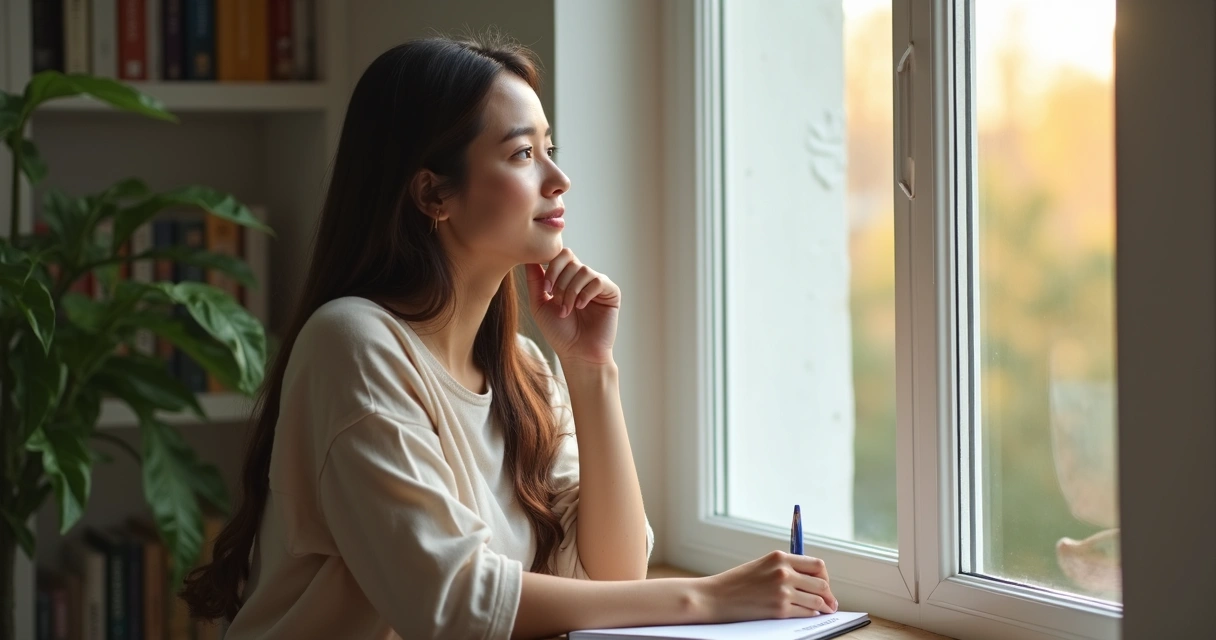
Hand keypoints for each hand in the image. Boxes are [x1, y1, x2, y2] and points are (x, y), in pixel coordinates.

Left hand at [525, 248, 619, 364]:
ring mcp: (598, 284)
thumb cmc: (559, 332)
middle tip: (557, 302)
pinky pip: (598, 281)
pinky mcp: (611, 293)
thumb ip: (535, 281)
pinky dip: (586, 294)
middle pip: (570, 259)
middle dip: (560, 281)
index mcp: (567, 278)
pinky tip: (581, 307)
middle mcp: (583, 278)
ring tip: (567, 310)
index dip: (552, 267)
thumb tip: (529, 258)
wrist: (577, 353)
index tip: (546, 289)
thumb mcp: (539, 305)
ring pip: (583, 270)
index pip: (561, 255)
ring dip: (571, 291)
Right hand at [696, 551, 837, 621]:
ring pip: (817, 600)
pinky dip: (812, 614)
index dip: (824, 576)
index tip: (824, 583)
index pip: (816, 564)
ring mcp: (783, 592)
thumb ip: (784, 568)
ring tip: (826, 609)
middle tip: (830, 601)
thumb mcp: (762, 565)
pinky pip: (806, 612)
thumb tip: (808, 579)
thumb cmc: (736, 582)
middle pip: (821, 583)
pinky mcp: (780, 610)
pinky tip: (811, 614)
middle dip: (828, 594)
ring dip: (824, 606)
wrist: (715, 597)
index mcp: (780, 557)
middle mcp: (784, 572)